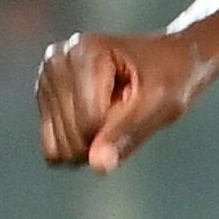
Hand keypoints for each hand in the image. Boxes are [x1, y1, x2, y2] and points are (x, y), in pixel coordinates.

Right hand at [38, 28, 213, 173]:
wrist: (170, 59)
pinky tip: (97, 128)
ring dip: (91, 145)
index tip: (139, 106)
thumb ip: (129, 134)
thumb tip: (98, 166)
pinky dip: (77, 148)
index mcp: (86, 52)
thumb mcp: (163, 104)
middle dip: (103, 139)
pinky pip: (52, 147)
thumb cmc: (172, 76)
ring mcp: (47, 79)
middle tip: (128, 115)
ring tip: (113, 119)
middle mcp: (57, 60)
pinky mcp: (45, 99)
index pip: (90, 120)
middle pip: (72, 133)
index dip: (119, 130)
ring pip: (58, 145)